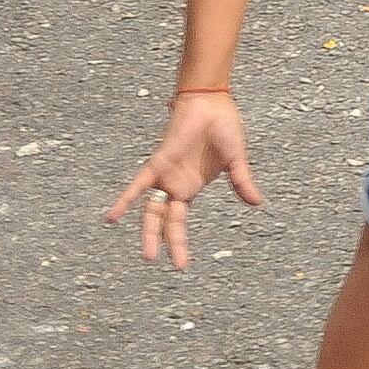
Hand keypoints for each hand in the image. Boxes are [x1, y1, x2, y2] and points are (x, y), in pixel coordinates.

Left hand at [106, 94, 261, 269]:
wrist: (211, 102)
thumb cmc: (224, 127)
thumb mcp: (236, 160)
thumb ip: (242, 182)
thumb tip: (257, 204)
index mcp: (190, 188)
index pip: (178, 223)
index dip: (179, 244)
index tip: (182, 266)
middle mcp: (174, 186)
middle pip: (163, 222)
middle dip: (164, 244)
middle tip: (166, 266)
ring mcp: (165, 176)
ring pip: (151, 210)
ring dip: (148, 232)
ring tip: (148, 256)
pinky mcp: (159, 163)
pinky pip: (138, 185)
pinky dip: (125, 200)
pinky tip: (112, 218)